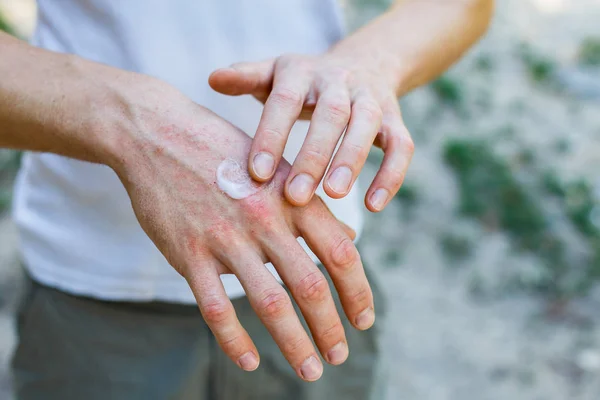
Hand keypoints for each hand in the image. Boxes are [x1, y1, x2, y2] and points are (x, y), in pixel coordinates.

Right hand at [109, 82, 374, 380]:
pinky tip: (248, 362)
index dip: (358, 292)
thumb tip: (349, 240)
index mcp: (292, 197)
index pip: (340, 254)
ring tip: (310, 369)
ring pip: (269, 303)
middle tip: (341, 356)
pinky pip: (214, 307)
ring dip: (294, 343)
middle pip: (310, 286)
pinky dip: (234, 340)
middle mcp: (265, 218)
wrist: (157, 133)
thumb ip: (312, 209)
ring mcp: (225, 237)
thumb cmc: (224, 152)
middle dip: (330, 329)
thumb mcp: (277, 168)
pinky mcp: (187, 252)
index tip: (364, 321)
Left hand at [209, 52, 414, 211]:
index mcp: (301, 72)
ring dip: (352, 160)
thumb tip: (212, 79)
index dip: (272, 136)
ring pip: (367, 125)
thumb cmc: (304, 83)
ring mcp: (370, 99)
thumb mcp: (274, 75)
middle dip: (313, 155)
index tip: (257, 175)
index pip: (284, 101)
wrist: (362, 63)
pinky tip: (373, 206)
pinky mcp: (395, 119)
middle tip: (295, 196)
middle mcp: (338, 81)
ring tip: (333, 195)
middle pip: (330, 114)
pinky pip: (401, 146)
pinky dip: (391, 175)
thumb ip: (246, 77)